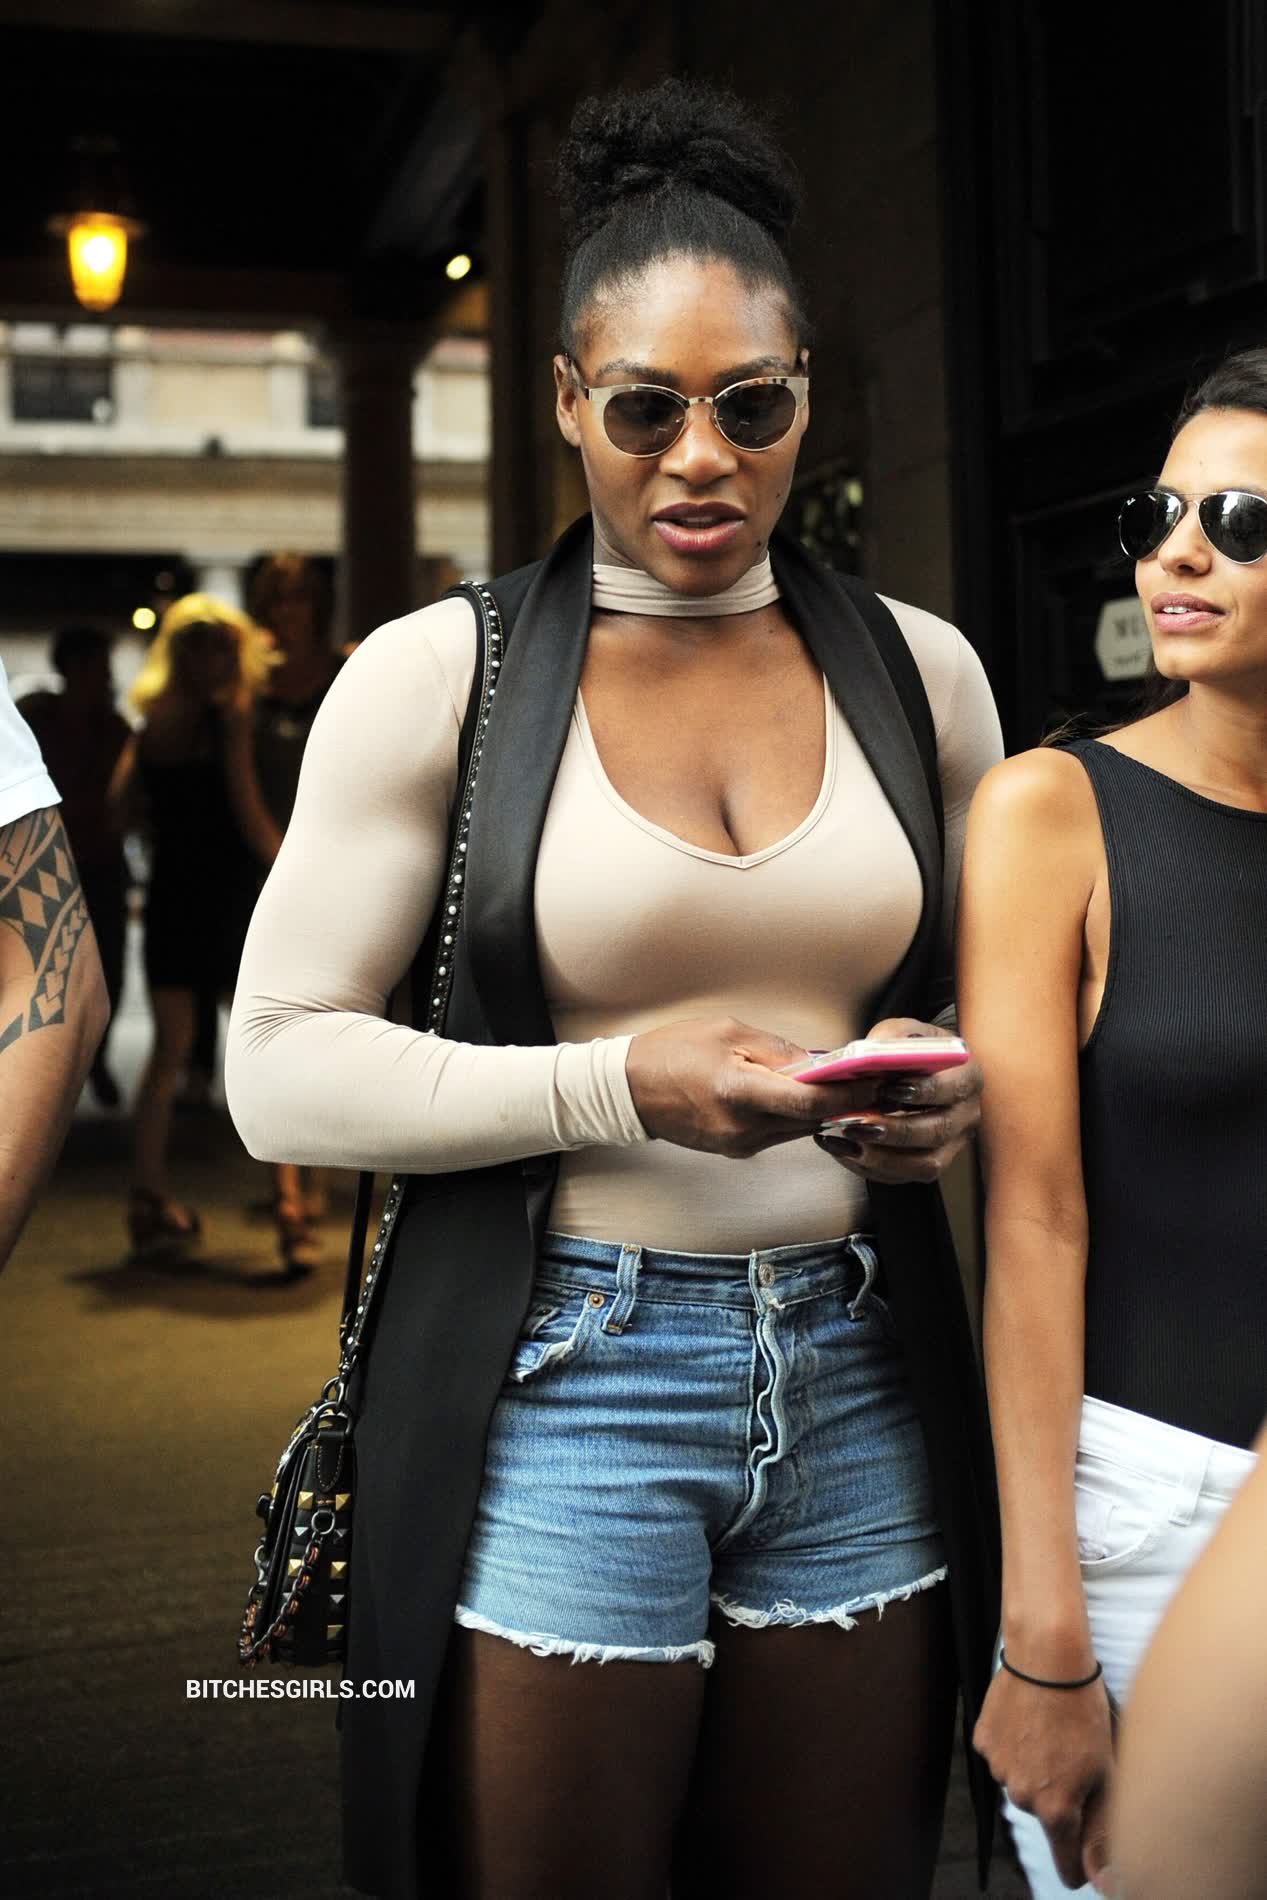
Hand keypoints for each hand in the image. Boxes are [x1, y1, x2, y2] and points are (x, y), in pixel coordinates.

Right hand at [625, 1017, 873, 1157]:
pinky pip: (779, 1134)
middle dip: (844, 1101)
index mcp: (739, 1092)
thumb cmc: (672, 1052)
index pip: (810, 1102)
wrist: (627, 1090)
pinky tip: (802, 1097)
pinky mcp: (735, 1150)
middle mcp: (742, 1128)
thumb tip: (820, 1062)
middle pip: (812, 1120)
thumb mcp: (727, 1032)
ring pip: (799, 1130)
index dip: (849, 1093)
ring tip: (845, 1085)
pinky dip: (795, 1116)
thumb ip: (777, 1049)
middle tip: (872, 1080)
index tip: (873, 1080)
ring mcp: (738, 1144)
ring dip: (822, 1110)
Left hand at [813, 1016, 982, 1184]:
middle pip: (937, 1131)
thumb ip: (891, 1040)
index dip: (922, 1091)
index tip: (889, 1089)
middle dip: (896, 1131)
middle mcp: (968, 1114)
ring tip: (848, 1144)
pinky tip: (846, 1154)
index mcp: (968, 1076)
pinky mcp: (934, 1162)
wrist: (924, 1070)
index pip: (952, 1088)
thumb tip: (870, 1055)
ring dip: (885, 1158)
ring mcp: (954, 1143)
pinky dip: (874, 1169)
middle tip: (859, 1124)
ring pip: (926, 1164)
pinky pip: (907, 1177)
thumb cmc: (914, 1049)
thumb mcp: (905, 1032)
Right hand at [974, 1664, 1114, 1889]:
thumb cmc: (1085, 1710)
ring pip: (1021, 1782)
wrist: (1047, 1656)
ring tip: (1053, 1731)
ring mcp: (998, 1766)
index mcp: (1056, 1809)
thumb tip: (1106, 1884)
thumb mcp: (1107, 1771)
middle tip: (1078, 1759)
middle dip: (1060, 1797)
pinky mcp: (982, 1739)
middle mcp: (1022, 1795)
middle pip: (1044, 1815)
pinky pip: (1002, 1755)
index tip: (1088, 1856)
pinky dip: (1015, 1744)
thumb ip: (1103, 1832)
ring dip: (1036, 1769)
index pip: (1067, 1864)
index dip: (1081, 1865)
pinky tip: (1031, 1719)